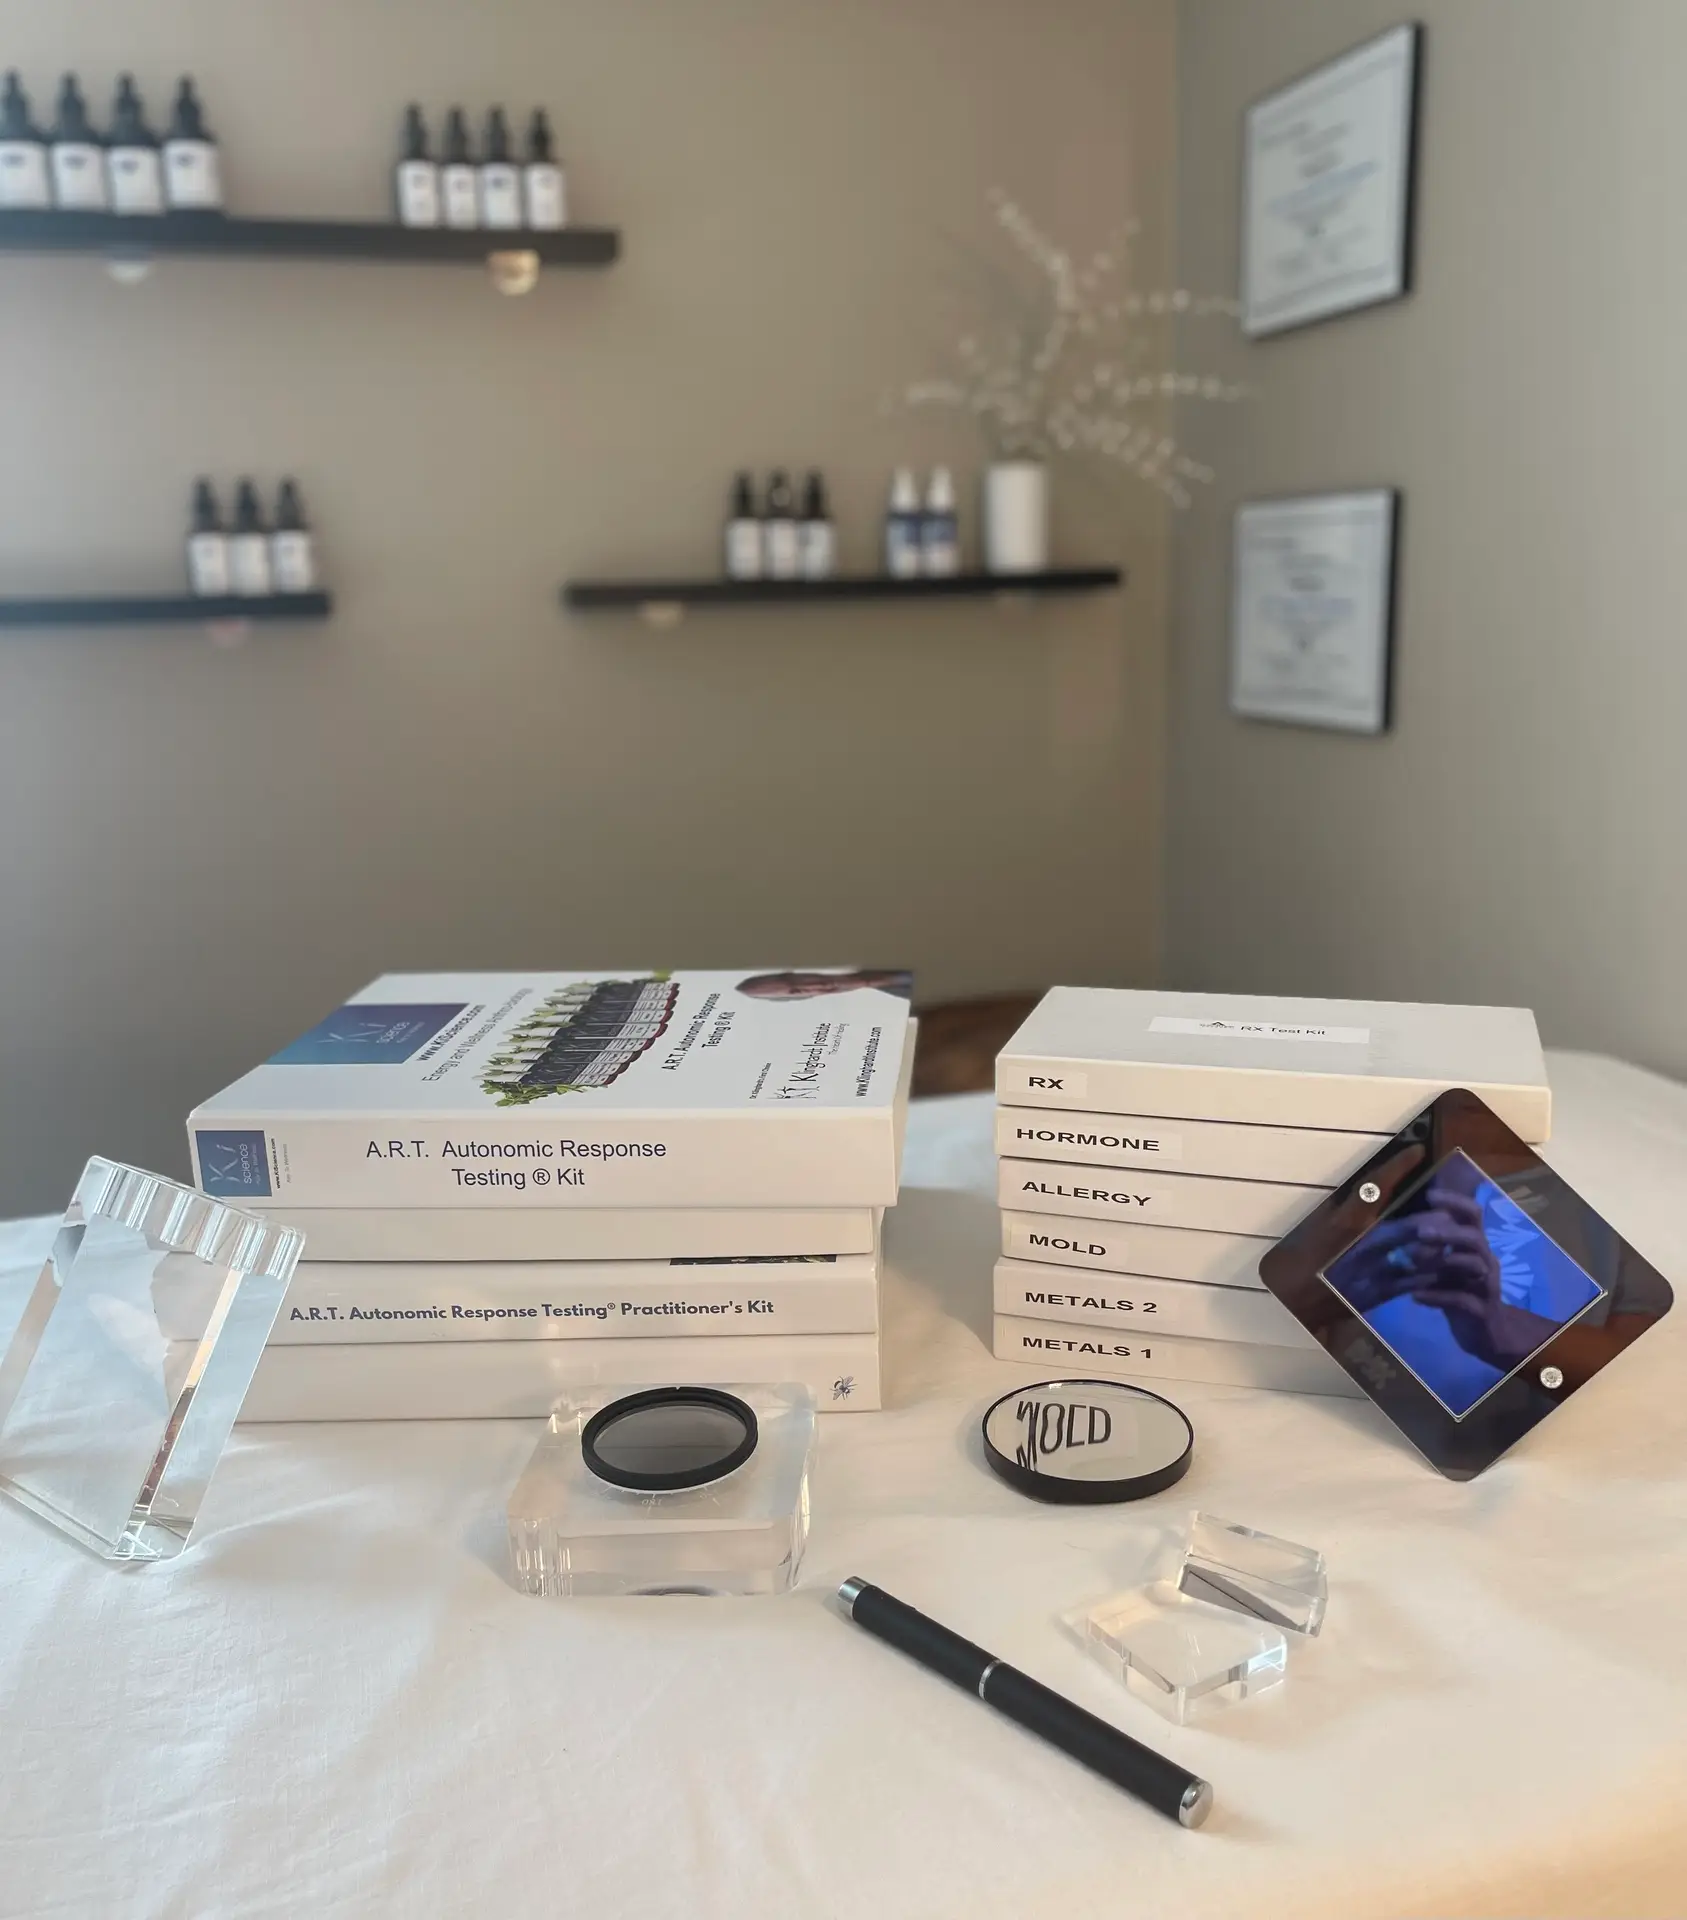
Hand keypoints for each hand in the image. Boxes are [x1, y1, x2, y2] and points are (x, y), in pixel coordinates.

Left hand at [1407, 1186, 1556, 1371]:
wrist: (1484, 1333)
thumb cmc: (1460, 1292)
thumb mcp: (1446, 1267)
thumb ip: (1433, 1247)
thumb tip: (1403, 1223)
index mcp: (1475, 1247)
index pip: (1473, 1216)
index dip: (1456, 1202)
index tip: (1431, 1195)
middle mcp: (1485, 1261)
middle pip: (1474, 1238)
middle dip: (1448, 1232)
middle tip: (1420, 1231)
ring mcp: (1486, 1286)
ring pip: (1474, 1266)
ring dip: (1444, 1261)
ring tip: (1414, 1260)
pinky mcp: (1482, 1311)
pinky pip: (1461, 1300)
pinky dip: (1437, 1296)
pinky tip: (1415, 1295)